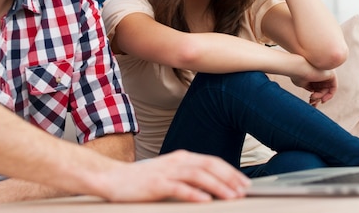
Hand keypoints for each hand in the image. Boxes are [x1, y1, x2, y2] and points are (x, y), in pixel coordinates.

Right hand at [99, 150, 249, 201]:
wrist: (113, 179)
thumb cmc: (142, 180)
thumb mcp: (169, 173)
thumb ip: (188, 176)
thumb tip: (211, 186)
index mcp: (182, 157)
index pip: (212, 161)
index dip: (230, 171)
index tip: (244, 182)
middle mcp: (177, 161)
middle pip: (210, 166)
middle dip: (230, 178)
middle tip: (244, 190)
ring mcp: (167, 172)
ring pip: (199, 175)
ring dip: (218, 186)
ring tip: (231, 196)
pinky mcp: (157, 184)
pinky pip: (179, 188)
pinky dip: (195, 194)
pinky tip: (206, 201)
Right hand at [290, 63, 337, 105]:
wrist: (297, 68)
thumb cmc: (297, 74)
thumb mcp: (303, 83)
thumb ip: (309, 87)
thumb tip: (314, 93)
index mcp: (313, 74)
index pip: (317, 88)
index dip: (315, 98)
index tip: (310, 104)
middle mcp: (321, 73)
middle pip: (323, 90)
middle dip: (317, 99)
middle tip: (312, 103)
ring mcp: (326, 73)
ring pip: (327, 90)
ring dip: (320, 97)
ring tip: (313, 97)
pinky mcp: (331, 74)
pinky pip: (333, 88)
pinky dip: (329, 95)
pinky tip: (322, 99)